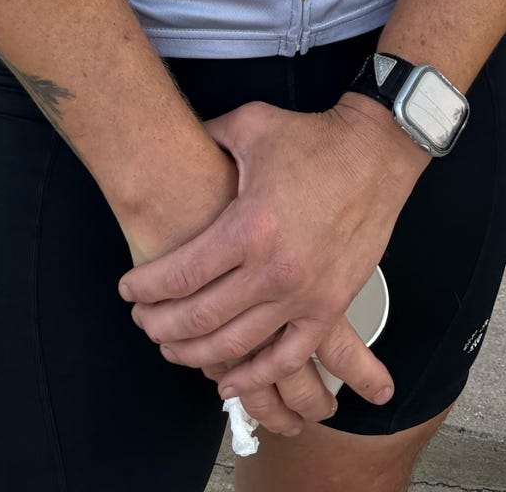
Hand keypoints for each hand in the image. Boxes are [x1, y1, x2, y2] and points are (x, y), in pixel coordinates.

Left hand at [118, 96, 427, 428]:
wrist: (377, 151)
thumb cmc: (313, 138)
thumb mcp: (249, 124)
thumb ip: (206, 137)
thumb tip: (173, 140)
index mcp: (248, 227)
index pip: (180, 275)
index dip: (146, 288)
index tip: (129, 291)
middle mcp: (272, 270)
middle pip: (200, 317)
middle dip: (160, 326)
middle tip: (142, 322)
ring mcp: (304, 294)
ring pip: (237, 345)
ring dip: (197, 354)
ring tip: (173, 348)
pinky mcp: (330, 305)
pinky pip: (288, 357)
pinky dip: (255, 376)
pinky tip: (229, 382)